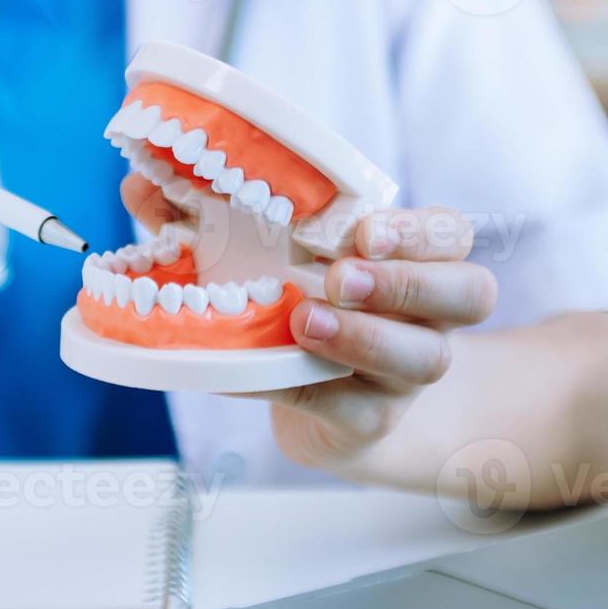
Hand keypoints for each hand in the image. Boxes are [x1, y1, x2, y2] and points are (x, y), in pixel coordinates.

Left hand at [121, 179, 496, 475]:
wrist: (327, 407)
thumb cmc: (303, 305)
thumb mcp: (267, 254)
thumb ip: (209, 216)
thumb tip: (139, 188)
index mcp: (417, 259)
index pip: (453, 234)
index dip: (422, 232)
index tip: (364, 231)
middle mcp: (429, 316)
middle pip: (468, 293)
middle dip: (409, 280)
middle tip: (341, 275)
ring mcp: (405, 374)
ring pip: (423, 359)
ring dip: (364, 337)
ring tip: (306, 322)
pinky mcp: (368, 420)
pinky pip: (342, 405)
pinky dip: (291, 384)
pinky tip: (247, 368)